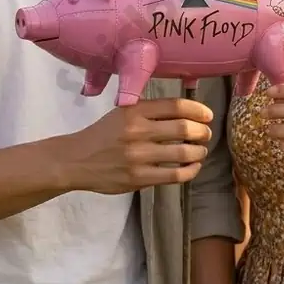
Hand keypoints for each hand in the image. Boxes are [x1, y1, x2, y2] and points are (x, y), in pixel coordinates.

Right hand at [67, 98, 213, 194]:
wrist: (76, 160)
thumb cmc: (103, 134)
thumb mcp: (122, 113)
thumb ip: (149, 111)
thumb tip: (185, 112)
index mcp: (135, 111)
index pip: (176, 106)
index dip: (198, 110)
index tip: (207, 115)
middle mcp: (138, 131)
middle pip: (184, 128)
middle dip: (202, 131)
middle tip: (206, 134)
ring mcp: (139, 156)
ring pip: (183, 153)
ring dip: (199, 151)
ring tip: (200, 151)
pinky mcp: (139, 178)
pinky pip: (175, 175)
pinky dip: (191, 170)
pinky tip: (193, 167)